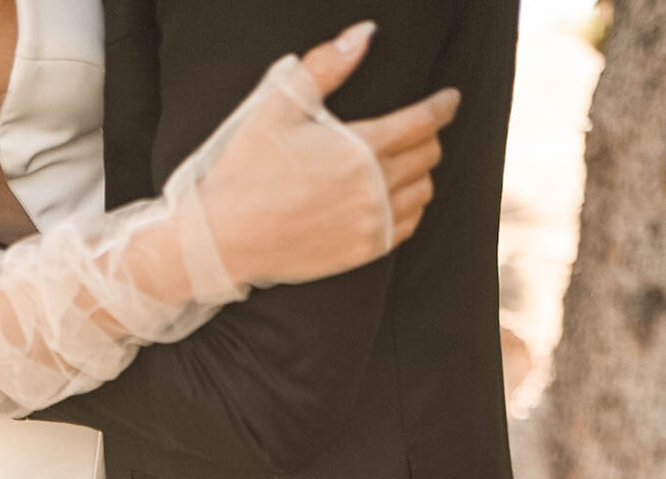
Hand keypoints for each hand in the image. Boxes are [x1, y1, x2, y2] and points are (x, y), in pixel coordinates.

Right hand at [181, 21, 459, 289]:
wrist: (224, 239)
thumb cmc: (246, 170)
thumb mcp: (278, 106)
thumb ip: (325, 67)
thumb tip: (364, 32)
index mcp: (360, 148)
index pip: (422, 121)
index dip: (442, 106)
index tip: (449, 99)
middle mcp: (374, 188)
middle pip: (427, 155)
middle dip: (429, 136)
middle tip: (420, 130)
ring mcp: (370, 224)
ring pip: (423, 192)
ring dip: (421, 174)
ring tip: (407, 164)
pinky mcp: (361, 251)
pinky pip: (408, 227)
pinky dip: (411, 209)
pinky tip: (396, 199)